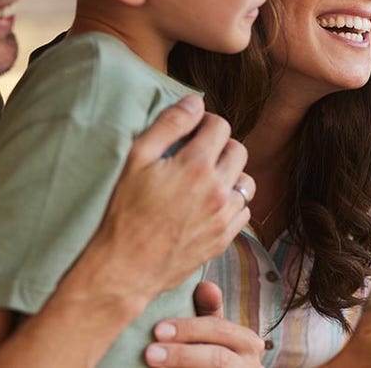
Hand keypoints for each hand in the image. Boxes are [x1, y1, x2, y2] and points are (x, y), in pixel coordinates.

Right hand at [88, 96, 252, 301]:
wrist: (125, 267)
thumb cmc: (125, 211)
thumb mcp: (137, 158)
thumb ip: (170, 125)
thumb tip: (195, 102)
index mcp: (197, 165)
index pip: (220, 126)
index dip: (205, 122)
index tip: (191, 131)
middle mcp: (218, 190)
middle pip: (239, 151)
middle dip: (220, 145)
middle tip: (197, 152)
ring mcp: (224, 217)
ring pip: (246, 182)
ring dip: (230, 174)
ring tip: (205, 179)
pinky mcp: (223, 239)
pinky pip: (243, 212)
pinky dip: (231, 203)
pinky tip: (208, 205)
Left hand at [144, 282, 264, 366]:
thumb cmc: (213, 353)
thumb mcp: (213, 332)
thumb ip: (208, 310)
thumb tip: (205, 285)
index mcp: (247, 342)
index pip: (219, 330)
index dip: (189, 329)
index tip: (158, 330)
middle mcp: (251, 365)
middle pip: (218, 359)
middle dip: (183, 355)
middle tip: (150, 353)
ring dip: (182, 367)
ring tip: (152, 363)